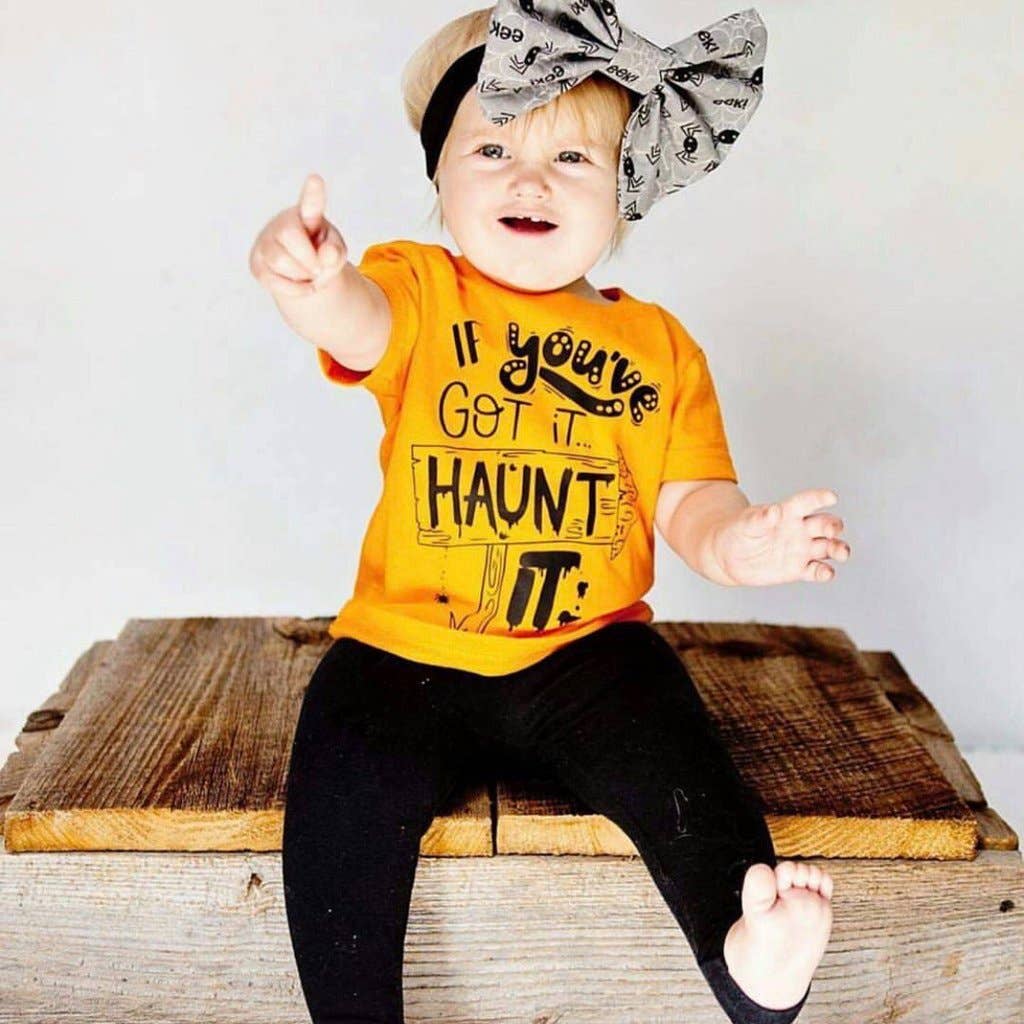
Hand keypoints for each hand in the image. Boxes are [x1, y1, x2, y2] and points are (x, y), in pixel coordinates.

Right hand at [248, 173, 348, 298]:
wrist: (304, 273)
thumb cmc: (320, 254)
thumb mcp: (336, 254)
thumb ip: (336, 253)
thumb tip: (326, 256)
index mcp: (306, 215)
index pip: (310, 203)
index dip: (313, 193)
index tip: (316, 179)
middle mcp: (281, 223)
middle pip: (289, 235)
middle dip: (308, 257)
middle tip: (318, 267)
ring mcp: (265, 242)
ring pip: (279, 260)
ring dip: (302, 275)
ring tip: (309, 274)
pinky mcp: (256, 264)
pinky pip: (274, 280)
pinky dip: (295, 289)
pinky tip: (303, 284)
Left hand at [712, 489, 850, 586]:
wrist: (728, 556)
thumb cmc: (737, 532)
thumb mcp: (745, 524)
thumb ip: (761, 518)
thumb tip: (774, 510)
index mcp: (787, 513)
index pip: (806, 503)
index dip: (819, 498)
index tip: (831, 497)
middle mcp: (800, 530)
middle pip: (825, 525)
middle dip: (833, 527)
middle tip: (832, 531)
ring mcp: (801, 550)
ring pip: (828, 548)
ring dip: (838, 549)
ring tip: (841, 553)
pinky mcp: (798, 569)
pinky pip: (816, 571)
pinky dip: (825, 573)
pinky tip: (826, 573)